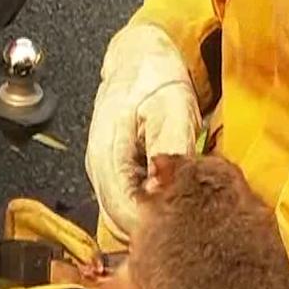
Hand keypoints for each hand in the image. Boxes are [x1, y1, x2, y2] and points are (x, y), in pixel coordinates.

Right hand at [85, 24, 200, 243]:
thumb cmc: (154, 77)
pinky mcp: (112, 177)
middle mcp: (98, 171)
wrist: (139, 58)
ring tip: (182, 212)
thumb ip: (168, 149)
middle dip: (154, 229)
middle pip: (121, 223)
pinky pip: (128, 207)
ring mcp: (103, 176)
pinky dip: (149, 211)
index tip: (185, 226)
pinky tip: (171, 201)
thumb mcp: (171, 107)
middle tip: (190, 224)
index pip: (124, 214)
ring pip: (123, 219)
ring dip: (152, 222)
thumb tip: (165, 189)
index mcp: (106, 156)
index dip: (155, 227)